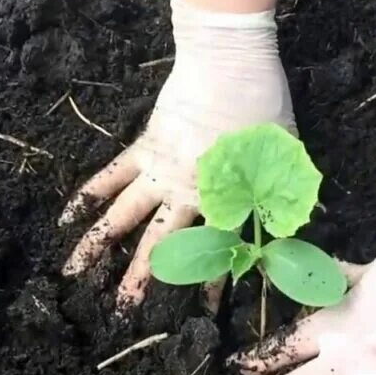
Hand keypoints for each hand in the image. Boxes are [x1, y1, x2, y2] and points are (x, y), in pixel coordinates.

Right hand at [59, 0, 294, 307]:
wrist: (228, 62)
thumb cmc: (263, 106)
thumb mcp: (285, 156)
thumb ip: (288, 194)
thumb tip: (306, 227)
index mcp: (222, 199)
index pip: (217, 250)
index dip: (214, 281)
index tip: (208, 311)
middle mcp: (184, 193)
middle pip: (158, 243)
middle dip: (140, 280)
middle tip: (122, 310)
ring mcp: (158, 171)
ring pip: (122, 215)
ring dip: (98, 244)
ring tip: (74, 272)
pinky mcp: (143, 148)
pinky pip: (111, 175)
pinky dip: (89, 193)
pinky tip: (69, 216)